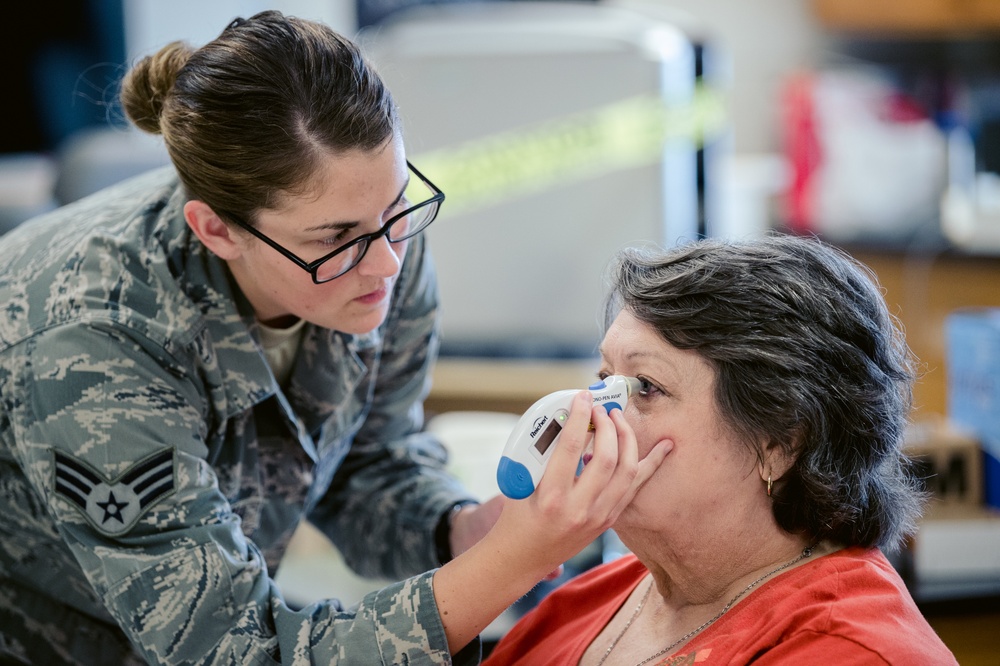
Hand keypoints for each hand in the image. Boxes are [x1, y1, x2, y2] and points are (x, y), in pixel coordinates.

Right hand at [430, 391, 669, 651]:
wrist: (523, 557)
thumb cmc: (516, 515)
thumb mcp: (520, 483)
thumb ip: (542, 453)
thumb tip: (567, 418)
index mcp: (552, 497)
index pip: (570, 447)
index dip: (579, 417)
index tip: (582, 398)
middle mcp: (580, 509)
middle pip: (607, 458)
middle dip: (608, 425)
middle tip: (601, 408)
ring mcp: (599, 517)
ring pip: (627, 471)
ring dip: (627, 438)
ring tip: (618, 418)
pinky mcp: (609, 520)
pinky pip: (636, 486)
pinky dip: (650, 464)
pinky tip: (664, 446)